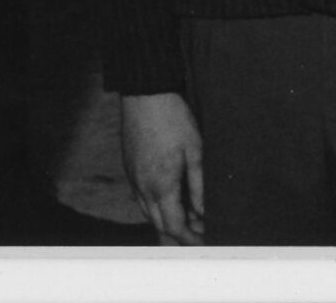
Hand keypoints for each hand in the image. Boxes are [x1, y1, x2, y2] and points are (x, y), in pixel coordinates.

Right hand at [119, 92, 205, 243]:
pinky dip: (157, 207)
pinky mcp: (130, 169)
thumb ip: (199, 186)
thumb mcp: (195, 150)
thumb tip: (204, 213)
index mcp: (160, 185)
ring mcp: (133, 179)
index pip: (174, 227)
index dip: (190, 239)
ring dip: (168, 221)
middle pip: (159, 226)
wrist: (145, 94)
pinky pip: (142, 199)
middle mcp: (142, 187)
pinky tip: (171, 201)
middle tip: (201, 236)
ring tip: (191, 220)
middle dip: (180, 236)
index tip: (206, 242)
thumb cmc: (173, 118)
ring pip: (149, 214)